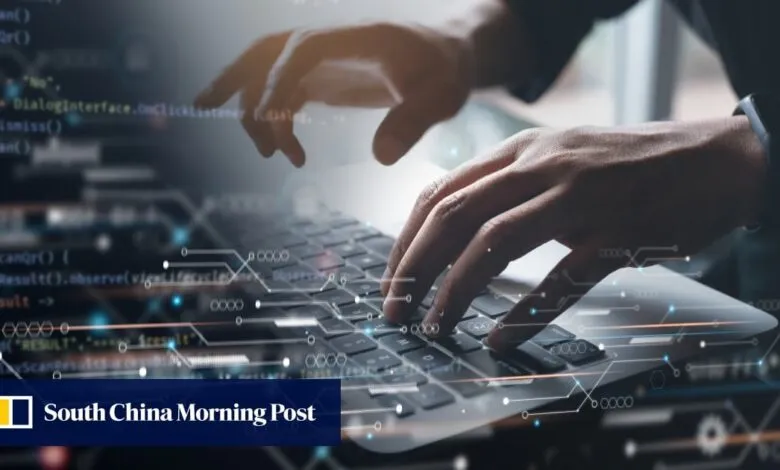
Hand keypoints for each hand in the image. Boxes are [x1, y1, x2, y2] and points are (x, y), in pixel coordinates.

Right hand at [193, 23, 473, 166]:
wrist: (449, 57)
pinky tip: (281, 149)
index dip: (279, 80)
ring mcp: (322, 60)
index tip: (273, 121)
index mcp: (354, 38)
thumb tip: (381, 158)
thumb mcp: (443, 95)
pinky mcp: (323, 78)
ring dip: (249, 103)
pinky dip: (272, 116)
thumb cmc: (447, 71)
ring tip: (264, 153)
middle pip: (267, 50)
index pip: (302, 50)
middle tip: (203, 106)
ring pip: (266, 71)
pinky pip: (283, 91)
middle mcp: (329, 44)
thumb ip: (415, 120)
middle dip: (234, 76)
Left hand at [380, 117, 766, 349]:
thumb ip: (506, 182)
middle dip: (413, 269)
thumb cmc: (625, 164)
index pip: (440, 194)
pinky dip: (523, 313)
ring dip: (455, 290)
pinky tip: (500, 337)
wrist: (709, 160)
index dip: (405, 242)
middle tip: (396, 309)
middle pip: (454, 217)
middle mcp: (542, 167)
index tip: (391, 279)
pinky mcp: (616, 235)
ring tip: (435, 325)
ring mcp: (579, 199)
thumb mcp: (555, 155)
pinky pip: (560, 280)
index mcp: (520, 150)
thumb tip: (451, 225)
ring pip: (494, 244)